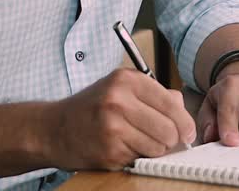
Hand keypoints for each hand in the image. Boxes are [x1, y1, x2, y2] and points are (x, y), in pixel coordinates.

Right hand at [42, 68, 196, 169]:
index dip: (184, 122)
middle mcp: (119, 99)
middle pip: (170, 129)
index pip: (172, 103)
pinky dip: (136, 158)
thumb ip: (155, 94)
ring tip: (138, 142)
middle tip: (163, 141)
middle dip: (171, 139)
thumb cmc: (91, 108)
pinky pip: (140, 159)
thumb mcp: (120, 89)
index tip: (186, 132)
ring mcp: (113, 126)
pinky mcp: (109, 150)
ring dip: (154, 150)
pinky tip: (122, 148)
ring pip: (158, 147)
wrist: (52, 128)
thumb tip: (183, 110)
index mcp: (126, 79)